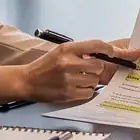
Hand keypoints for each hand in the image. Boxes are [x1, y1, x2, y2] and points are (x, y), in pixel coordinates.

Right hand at [21, 39, 138, 105]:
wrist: (27, 81)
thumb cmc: (46, 65)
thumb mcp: (61, 51)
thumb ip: (81, 51)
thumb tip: (106, 54)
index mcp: (67, 49)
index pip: (96, 45)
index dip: (108, 49)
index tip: (112, 52)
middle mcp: (68, 63)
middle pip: (98, 65)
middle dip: (95, 69)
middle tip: (86, 70)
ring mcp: (68, 80)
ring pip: (94, 80)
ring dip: (90, 81)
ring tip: (77, 79)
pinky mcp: (68, 94)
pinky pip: (89, 92)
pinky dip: (86, 91)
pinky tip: (75, 87)